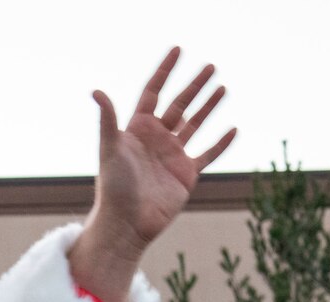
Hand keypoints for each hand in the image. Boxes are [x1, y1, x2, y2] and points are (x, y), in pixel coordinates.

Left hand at [70, 47, 236, 301]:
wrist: (127, 224)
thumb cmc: (114, 187)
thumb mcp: (110, 149)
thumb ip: (107, 119)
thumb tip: (96, 90)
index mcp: (137, 129)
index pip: (153, 92)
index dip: (165, 71)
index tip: (177, 50)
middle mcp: (156, 139)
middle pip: (178, 104)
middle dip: (194, 85)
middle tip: (210, 66)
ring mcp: (172, 156)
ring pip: (194, 124)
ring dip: (208, 107)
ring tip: (222, 87)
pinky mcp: (186, 175)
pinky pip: (208, 154)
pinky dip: (220, 143)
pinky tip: (233, 129)